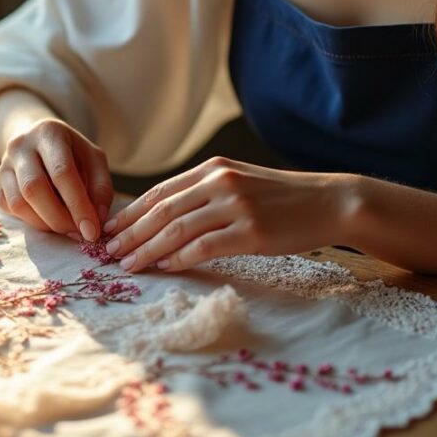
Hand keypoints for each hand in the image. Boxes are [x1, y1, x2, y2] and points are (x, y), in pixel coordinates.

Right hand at [0, 118, 113, 241]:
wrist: (37, 141)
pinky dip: (33, 221)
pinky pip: (11, 209)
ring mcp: (4, 164)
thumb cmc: (72, 153)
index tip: (91, 231)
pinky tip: (49, 219)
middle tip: (79, 233)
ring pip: (19, 202)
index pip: (61, 172)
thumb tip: (97, 219)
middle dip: (60, 218)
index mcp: (49, 132)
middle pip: (34, 188)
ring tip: (67, 227)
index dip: (78, 205)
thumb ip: (100, 187)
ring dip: (46, 223)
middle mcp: (21, 145)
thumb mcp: (93, 160)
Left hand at [103, 157, 358, 271]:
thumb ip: (205, 194)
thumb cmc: (283, 199)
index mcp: (213, 169)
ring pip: (177, 230)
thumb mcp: (240, 183)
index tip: (109, 230)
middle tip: (107, 252)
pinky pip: (204, 246)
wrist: (330, 202)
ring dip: (147, 249)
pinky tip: (165, 267)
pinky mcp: (251, 232)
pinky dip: (180, 258)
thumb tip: (163, 220)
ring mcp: (236, 206)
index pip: (160, 192)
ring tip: (127, 265)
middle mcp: (220, 182)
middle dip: (130, 233)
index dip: (130, 213)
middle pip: (162, 210)